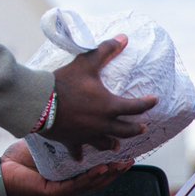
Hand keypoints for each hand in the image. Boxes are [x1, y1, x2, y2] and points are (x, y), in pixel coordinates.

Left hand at [0, 140, 133, 195]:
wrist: (1, 171)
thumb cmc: (21, 158)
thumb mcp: (47, 145)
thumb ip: (62, 137)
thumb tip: (74, 116)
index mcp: (69, 176)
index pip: (95, 171)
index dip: (111, 164)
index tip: (125, 152)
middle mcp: (69, 186)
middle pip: (99, 179)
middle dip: (116, 170)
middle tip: (132, 159)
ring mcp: (63, 192)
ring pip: (92, 184)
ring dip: (109, 175)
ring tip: (123, 165)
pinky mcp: (55, 194)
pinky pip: (77, 185)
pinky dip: (91, 178)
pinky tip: (102, 170)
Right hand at [44, 35, 157, 158]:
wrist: (40, 102)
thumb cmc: (65, 82)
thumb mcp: (87, 62)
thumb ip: (106, 50)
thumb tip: (124, 37)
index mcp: (109, 106)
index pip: (135, 107)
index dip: (147, 103)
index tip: (154, 101)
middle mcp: (102, 124)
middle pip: (125, 130)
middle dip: (136, 129)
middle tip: (143, 128)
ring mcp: (87, 135)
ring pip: (105, 143)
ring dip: (113, 143)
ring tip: (117, 145)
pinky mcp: (72, 141)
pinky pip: (77, 150)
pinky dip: (79, 154)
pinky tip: (80, 158)